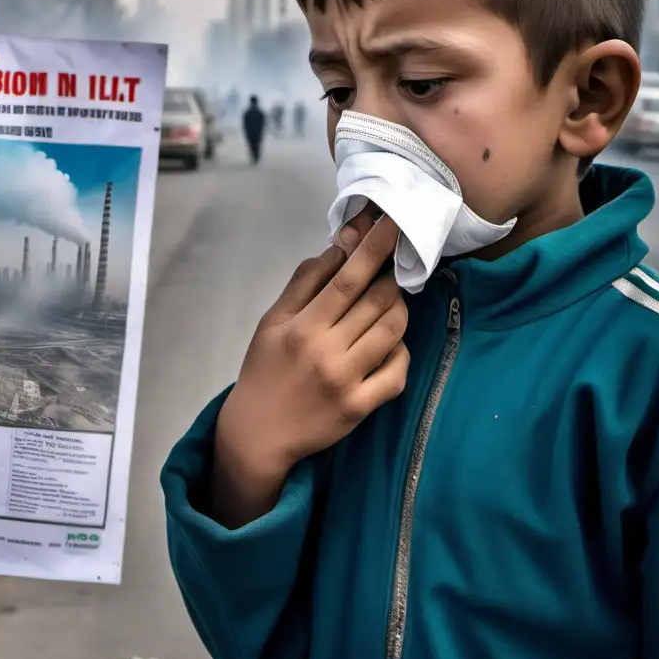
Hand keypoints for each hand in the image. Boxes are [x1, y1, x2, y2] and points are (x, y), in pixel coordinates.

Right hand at [212, 210, 408, 526]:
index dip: (375, 249)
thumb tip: (339, 247)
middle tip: (392, 268)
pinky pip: (397, 371)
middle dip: (392, 277)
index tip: (393, 225)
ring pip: (393, 331)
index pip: (348, 279)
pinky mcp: (361, 407)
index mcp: (303, 327)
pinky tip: (388, 345)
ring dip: (399, 309)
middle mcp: (327, 353)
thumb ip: (304, 283)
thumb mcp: (272, 321)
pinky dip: (400, 351)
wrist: (258, 433)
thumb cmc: (264, 370)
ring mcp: (347, 382)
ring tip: (388, 303)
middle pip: (378, 301)